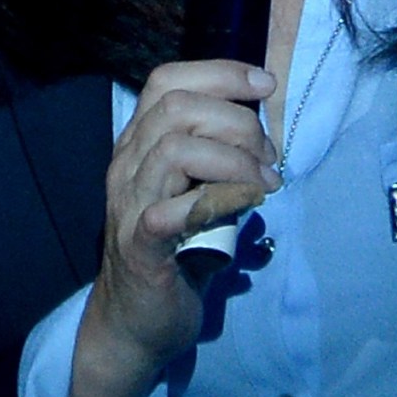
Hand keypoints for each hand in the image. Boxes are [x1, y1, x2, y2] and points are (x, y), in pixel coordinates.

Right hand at [61, 59, 279, 396]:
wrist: (136, 323)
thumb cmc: (175, 255)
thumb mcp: (197, 196)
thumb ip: (220, 163)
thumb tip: (267, 141)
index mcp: (139, 147)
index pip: (166, 82)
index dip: (219, 73)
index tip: (265, 85)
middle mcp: (127, 167)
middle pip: (176, 107)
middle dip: (237, 120)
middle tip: (270, 157)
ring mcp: (129, 205)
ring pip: (174, 148)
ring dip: (233, 159)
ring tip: (264, 184)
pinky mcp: (140, 246)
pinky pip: (173, 211)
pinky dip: (216, 201)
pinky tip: (243, 209)